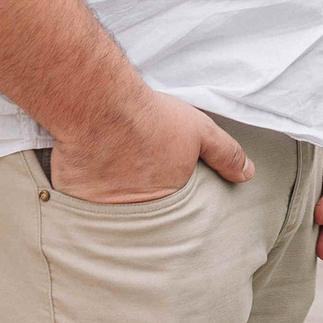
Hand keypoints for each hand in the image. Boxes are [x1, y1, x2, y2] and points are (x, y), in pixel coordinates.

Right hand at [50, 87, 253, 203]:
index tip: (158, 181)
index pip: (171, 214)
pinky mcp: (74, 201)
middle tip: (134, 180)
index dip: (165, 197)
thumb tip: (249, 175)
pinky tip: (84, 179)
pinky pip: (78, 208)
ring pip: (109, 215)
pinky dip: (82, 199)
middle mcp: (136, 212)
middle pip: (140, 217)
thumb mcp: (199, 131)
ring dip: (111, 203)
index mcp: (167, 199)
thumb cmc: (151, 117)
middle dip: (139, 206)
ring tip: (111, 178)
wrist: (100, 105)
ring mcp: (102, 210)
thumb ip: (226, 154)